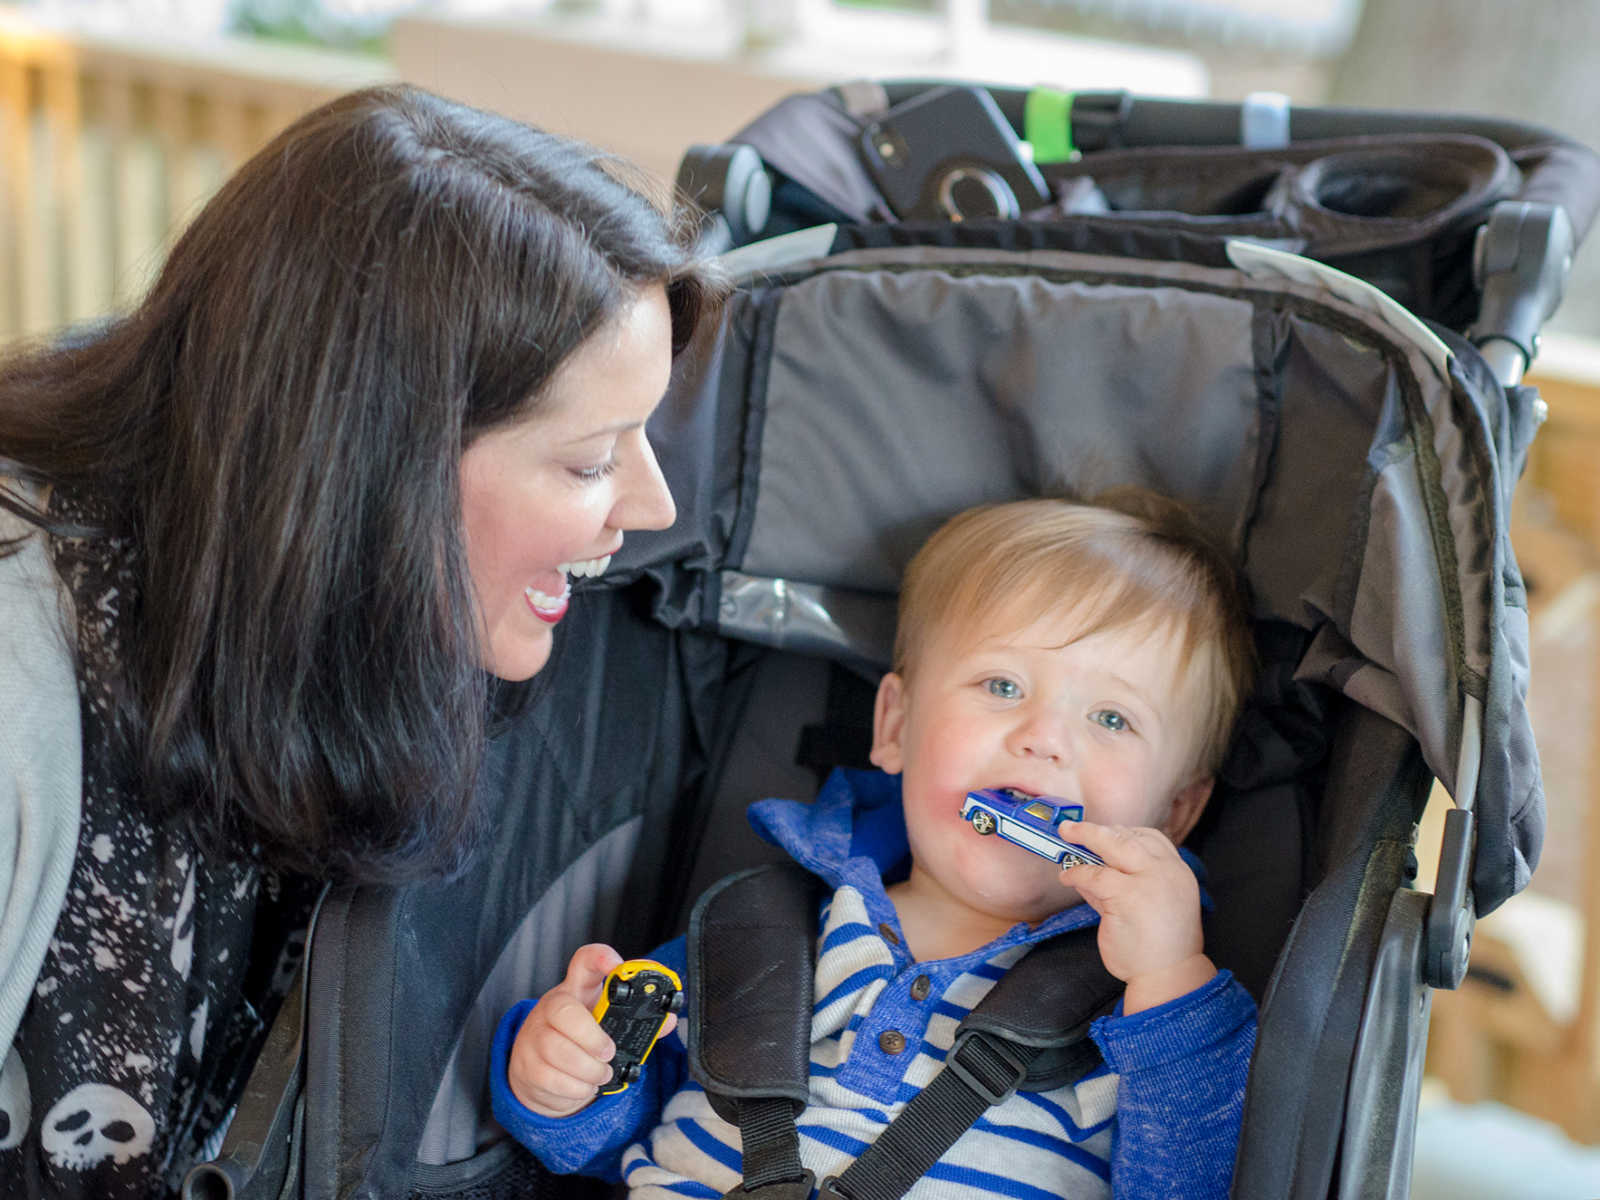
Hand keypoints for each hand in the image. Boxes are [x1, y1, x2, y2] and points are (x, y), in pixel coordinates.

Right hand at [506, 943, 676, 1116]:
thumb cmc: (578, 1040)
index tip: (616, 966)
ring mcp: (535, 1036)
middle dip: (591, 1037)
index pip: (584, 962)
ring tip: (601, 1073)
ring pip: (556, 1050)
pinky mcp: (527, 1066)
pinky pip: (550, 1078)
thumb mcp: (603, 1022)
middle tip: (608, 1052)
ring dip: (588, 1069)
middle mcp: (551, 1008)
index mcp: (576, 990)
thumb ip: (635, 1019)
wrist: (539, 1071)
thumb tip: (669, 1020)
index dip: (600, 958)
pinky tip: (585, 1085)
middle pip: (563, 1010)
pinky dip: (575, 1088)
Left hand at [1059, 822, 1216, 1014]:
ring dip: (1084, 838)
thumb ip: (1121, 884)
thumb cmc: (1159, 946)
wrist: (1170, 976)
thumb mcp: (1147, 906)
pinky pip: (1095, 875)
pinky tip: (1067, 877)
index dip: (1124, 832)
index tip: (1104, 832)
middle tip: (1071, 827)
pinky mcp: (1128, 895)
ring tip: (1065, 839)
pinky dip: (1077, 873)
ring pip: (1112, 845)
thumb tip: (1089, 867)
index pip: (1152, 838)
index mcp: (1178, 872)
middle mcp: (1167, 871)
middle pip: (1129, 836)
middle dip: (1095, 829)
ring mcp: (1149, 881)